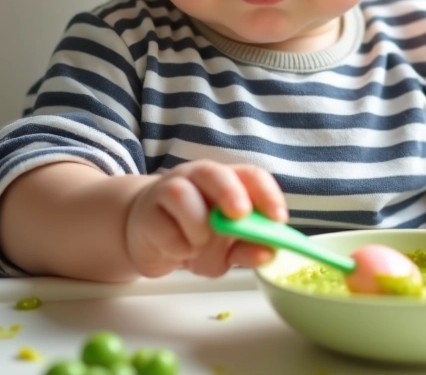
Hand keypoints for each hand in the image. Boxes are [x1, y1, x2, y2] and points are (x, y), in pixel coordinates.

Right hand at [124, 159, 286, 277]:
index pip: (251, 176)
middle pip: (213, 173)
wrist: (148, 238)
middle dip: (229, 192)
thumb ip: (247, 249)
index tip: (278, 219)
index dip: (267, 194)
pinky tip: (180, 251)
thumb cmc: (193, 237)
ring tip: (199, 245)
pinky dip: (177, 246)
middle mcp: (197, 179)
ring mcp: (168, 190)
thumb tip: (269, 252)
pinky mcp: (146, 213)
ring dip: (197, 227)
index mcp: (226, 181)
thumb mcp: (226, 250)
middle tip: (239, 216)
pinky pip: (163, 227)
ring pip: (181, 195)